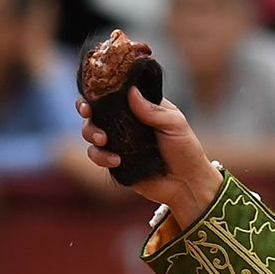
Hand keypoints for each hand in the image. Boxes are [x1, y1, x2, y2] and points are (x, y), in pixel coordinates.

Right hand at [78, 86, 222, 221]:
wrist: (188, 183)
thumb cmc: (186, 149)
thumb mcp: (175, 124)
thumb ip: (153, 110)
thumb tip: (131, 91)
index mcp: (139, 107)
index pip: (114, 93)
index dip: (98, 90)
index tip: (92, 92)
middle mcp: (125, 122)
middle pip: (95, 110)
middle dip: (86, 109)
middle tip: (88, 113)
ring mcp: (119, 142)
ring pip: (91, 132)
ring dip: (91, 132)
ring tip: (103, 140)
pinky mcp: (116, 162)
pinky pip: (97, 155)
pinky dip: (101, 156)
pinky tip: (116, 160)